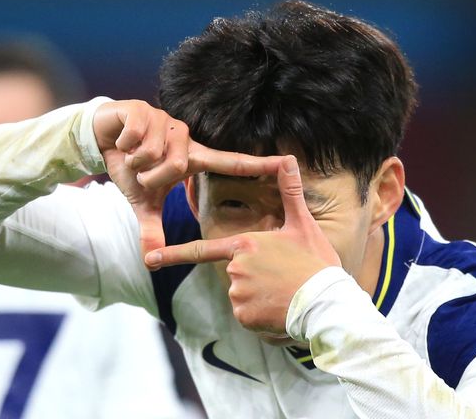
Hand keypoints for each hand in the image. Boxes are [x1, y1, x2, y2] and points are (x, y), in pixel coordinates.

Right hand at [92, 100, 284, 258]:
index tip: (287, 162)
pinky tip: (123, 140)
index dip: (258, 163)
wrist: (103, 138)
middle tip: (142, 171)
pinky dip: (124, 144)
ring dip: (135, 160)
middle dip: (151, 175)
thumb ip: (152, 227)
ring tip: (132, 154)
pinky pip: (135, 137)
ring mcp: (166, 121)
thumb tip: (150, 259)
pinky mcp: (144, 110)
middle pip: (175, 165)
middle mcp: (186, 136)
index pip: (231, 162)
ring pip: (153, 152)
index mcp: (193, 156)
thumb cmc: (131, 167)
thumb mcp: (143, 200)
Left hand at [145, 156, 341, 334]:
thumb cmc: (315, 262)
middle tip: (282, 277)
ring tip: (283, 292)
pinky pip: (247, 315)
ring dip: (258, 296)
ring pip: (241, 295)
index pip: (201, 250)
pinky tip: (279, 308)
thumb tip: (288, 158)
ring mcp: (237, 294)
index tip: (149, 259)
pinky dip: (260, 314)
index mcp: (244, 245)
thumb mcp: (303, 225)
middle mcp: (234, 268)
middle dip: (253, 277)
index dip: (173, 254)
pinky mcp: (244, 317)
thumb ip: (289, 192)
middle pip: (234, 273)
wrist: (326, 303)